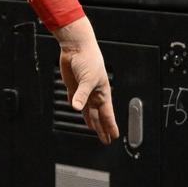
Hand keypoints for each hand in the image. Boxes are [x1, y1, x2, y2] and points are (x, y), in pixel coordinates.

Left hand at [55, 17, 119, 144]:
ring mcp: (83, 89)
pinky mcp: (73, 84)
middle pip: (99, 115)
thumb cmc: (88, 59)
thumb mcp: (87, 79)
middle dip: (102, 127)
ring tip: (92, 128)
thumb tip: (77, 108)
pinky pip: (75, 98)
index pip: (107, 114)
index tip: (114, 136)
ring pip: (88, 109)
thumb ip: (82, 95)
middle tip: (105, 139)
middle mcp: (93, 92)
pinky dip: (77, 104)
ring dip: (90, 119)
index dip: (110, 126)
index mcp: (102, 92)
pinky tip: (76, 109)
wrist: (76, 47)